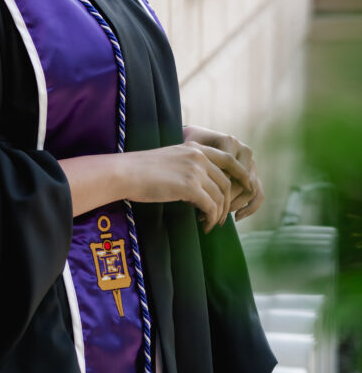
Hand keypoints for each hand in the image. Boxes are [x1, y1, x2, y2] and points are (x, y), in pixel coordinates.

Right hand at [122, 140, 253, 233]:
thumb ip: (189, 165)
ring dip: (219, 214)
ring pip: (220, 196)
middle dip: (228, 202)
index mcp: (194, 147)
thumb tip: (202, 187)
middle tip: (221, 217)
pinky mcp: (189, 186)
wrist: (126, 172)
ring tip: (211, 223)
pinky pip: (211, 207)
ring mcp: (194, 170)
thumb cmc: (142, 169)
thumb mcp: (171, 158)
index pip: (229, 159)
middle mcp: (198, 156)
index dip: (241, 175)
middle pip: (227, 182)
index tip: (246, 188)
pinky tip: (204, 225)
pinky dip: (211, 219)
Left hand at [182, 125, 264, 220]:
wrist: (201, 139)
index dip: (214, 187)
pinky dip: (250, 208)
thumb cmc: (193, 147)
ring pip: (250, 190)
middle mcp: (244, 151)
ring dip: (235, 204)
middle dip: (224, 199)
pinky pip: (259, 194)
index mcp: (229, 142)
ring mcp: (251, 163)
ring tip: (219, 214)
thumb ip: (198, 163)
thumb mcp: (192, 151)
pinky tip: (237, 217)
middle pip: (239, 181)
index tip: (201, 198)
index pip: (226, 170)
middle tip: (209, 211)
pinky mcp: (255, 175)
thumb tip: (201, 191)